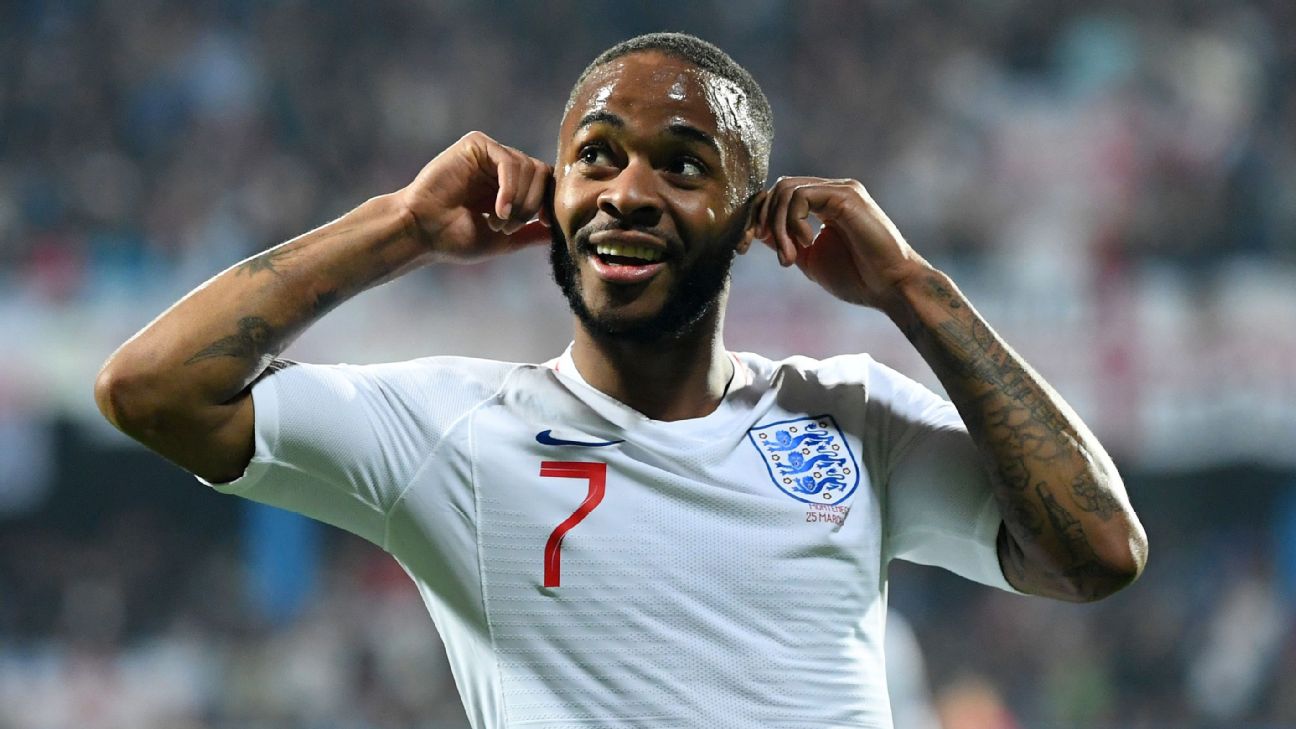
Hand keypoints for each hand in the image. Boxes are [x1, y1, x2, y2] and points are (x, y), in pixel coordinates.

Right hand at [399, 131, 552, 262]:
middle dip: (532, 206)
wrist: (422, 232)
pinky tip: (498, 210)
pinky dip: (510, 188)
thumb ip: (531, 232)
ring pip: (529, 168)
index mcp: (510, 185)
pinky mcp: (476, 144)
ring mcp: (489, 154)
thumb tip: (560, 232)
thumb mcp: (505, 239)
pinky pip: (509, 161)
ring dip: (519, 202)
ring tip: (497, 221)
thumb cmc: (455, 238)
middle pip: (542, 174)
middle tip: (508, 227)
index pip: (547, 183)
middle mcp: (501, 167)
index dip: (550, 202)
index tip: (545, 224)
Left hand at [754, 177, 930, 309]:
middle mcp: (832, 191)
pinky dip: (792, 221)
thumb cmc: (858, 278)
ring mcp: (840, 190)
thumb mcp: (810, 259)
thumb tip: (758, 232)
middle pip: (777, 189)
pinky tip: (806, 243)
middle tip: (769, 255)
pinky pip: (800, 195)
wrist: (891, 287)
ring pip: (785, 189)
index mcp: (824, 205)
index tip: (743, 248)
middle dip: (761, 221)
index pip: (778, 197)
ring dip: (777, 225)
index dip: (756, 219)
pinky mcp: (846, 195)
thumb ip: (786, 242)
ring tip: (790, 256)